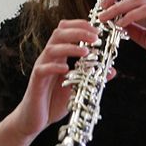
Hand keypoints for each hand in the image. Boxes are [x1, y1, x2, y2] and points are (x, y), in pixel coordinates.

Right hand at [10, 19, 98, 137]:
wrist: (34, 119)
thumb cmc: (53, 101)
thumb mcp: (77, 87)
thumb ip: (92, 77)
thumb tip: (111, 71)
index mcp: (58, 56)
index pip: (65, 31)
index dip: (80, 26)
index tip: (97, 30)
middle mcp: (49, 58)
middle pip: (58, 34)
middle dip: (78, 32)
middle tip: (95, 37)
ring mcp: (41, 68)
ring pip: (51, 49)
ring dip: (70, 47)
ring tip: (86, 52)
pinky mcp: (36, 82)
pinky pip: (43, 70)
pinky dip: (55, 67)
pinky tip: (66, 69)